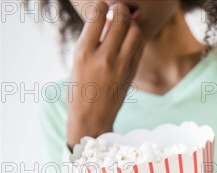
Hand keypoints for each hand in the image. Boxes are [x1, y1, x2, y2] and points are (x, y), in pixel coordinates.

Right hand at [67, 2, 144, 147]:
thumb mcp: (78, 61)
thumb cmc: (80, 87)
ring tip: (124, 24)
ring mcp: (121, 66)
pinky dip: (135, 38)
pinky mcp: (132, 72)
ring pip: (135, 31)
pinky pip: (139, 46)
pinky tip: (129, 39)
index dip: (101, 6)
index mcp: (84, 53)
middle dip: (120, 10)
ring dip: (131, 23)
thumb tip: (108, 20)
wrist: (92, 117)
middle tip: (118, 9)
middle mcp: (104, 58)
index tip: (102, 6)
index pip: (97, 16)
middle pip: (121, 20)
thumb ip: (93, 40)